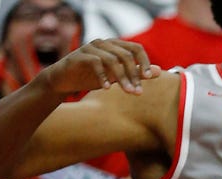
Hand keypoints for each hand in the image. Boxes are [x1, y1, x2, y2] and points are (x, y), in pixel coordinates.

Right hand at [41, 39, 159, 95]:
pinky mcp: (79, 55)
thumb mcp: (117, 77)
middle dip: (134, 75)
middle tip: (137, 92)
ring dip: (122, 78)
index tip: (148, 78)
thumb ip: (135, 73)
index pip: (136, 48)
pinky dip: (103, 76)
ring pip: (112, 59)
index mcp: (115, 46)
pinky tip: (107, 88)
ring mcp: (91, 48)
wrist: (65, 81)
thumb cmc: (92, 77)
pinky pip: (95, 62)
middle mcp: (104, 43)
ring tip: (127, 92)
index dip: (144, 62)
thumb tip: (157, 71)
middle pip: (126, 55)